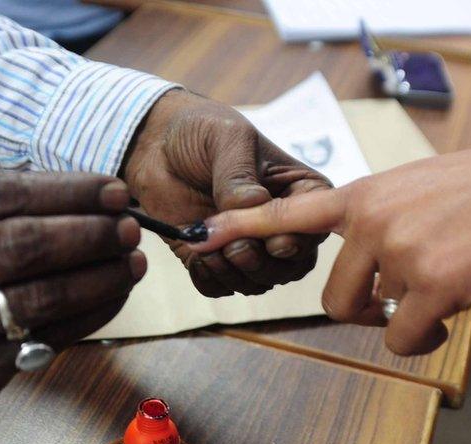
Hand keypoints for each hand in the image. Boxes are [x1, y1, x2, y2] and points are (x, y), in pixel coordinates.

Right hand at [0, 173, 145, 406]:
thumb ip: (12, 206)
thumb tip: (104, 197)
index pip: (0, 195)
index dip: (66, 191)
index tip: (115, 191)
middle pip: (21, 244)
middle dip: (89, 233)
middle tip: (130, 228)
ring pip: (41, 296)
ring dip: (101, 276)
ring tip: (134, 262)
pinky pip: (50, 337)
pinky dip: (93, 312)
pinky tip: (116, 294)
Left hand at [121, 89, 331, 296]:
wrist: (156, 144)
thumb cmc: (202, 130)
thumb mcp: (226, 138)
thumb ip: (240, 175)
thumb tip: (255, 206)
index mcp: (301, 192)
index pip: (313, 227)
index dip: (298, 241)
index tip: (274, 241)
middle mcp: (281, 225)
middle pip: (291, 266)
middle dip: (263, 264)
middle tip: (234, 248)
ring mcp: (249, 245)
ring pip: (259, 282)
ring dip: (235, 273)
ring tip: (210, 250)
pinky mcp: (215, 259)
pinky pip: (222, 286)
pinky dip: (211, 279)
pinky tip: (197, 258)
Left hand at [190, 144, 470, 354]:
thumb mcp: (418, 189)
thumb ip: (380, 221)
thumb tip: (369, 277)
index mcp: (364, 196)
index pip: (289, 212)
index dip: (242, 226)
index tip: (198, 234)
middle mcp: (373, 221)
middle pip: (334, 295)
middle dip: (362, 310)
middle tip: (394, 306)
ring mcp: (401, 251)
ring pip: (370, 317)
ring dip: (398, 322)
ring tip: (436, 304)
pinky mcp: (433, 284)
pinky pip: (403, 338)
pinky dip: (422, 342)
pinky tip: (447, 324)